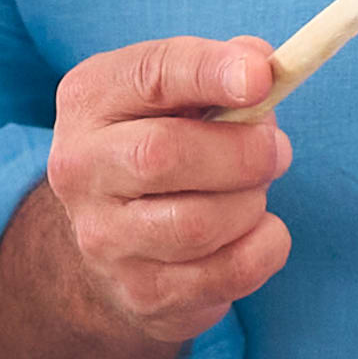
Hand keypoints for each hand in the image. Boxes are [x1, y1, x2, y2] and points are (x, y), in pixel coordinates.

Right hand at [42, 37, 295, 347]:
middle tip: (277, 150)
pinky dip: (263, 248)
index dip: (211, 72)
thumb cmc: (160, 146)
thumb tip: (262, 66)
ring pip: (198, 223)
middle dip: (241, 151)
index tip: (262, 78)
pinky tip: (255, 232)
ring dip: (250, 203)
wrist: (113, 240)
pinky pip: (227, 272)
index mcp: (88, 100)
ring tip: (253, 193)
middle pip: (165, 155)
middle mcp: (80, 168)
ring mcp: (104, 238)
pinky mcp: (141, 292)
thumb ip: (220, 71)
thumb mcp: (176, 96)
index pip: (150, 75)